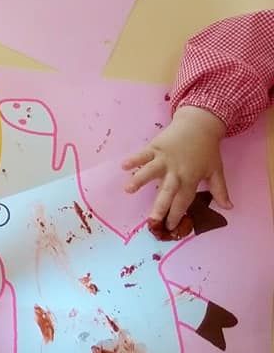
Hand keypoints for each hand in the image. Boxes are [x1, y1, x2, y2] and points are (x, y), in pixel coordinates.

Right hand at [122, 106, 232, 229]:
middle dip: (160, 207)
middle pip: (167, 192)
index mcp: (190, 178)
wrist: (200, 125)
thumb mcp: (216, 170)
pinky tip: (124, 166)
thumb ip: (220, 190)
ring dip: (139, 180)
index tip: (169, 227)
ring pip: (151, 171)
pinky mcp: (156, 147)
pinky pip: (143, 155)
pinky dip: (134, 159)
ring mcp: (164, 159)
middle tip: (152, 221)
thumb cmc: (207, 150)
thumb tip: (228, 208)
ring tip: (128, 190)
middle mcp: (176, 171)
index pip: (183, 200)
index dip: (177, 214)